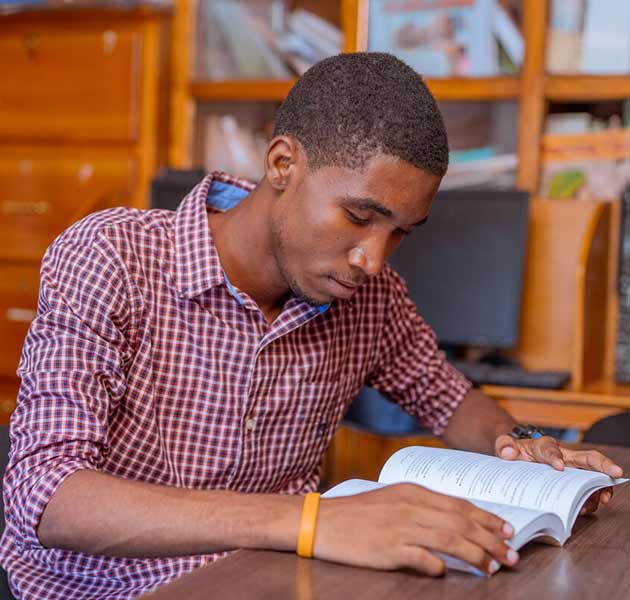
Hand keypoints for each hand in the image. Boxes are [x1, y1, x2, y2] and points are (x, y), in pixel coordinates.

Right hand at [313, 483, 518, 575]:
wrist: (322, 521)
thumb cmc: (358, 512)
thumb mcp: (391, 499)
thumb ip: (421, 508)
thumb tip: (452, 525)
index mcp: (412, 491)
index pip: (459, 505)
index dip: (487, 519)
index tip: (507, 531)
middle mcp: (410, 506)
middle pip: (461, 523)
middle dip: (491, 541)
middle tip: (511, 556)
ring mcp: (400, 527)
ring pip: (450, 540)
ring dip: (476, 556)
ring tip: (492, 568)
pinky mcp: (388, 549)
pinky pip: (422, 558)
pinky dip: (439, 565)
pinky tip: (446, 572)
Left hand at [495, 434, 622, 513]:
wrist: (518, 458)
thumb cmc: (515, 452)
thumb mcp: (505, 445)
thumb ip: (504, 445)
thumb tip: (507, 452)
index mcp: (543, 446)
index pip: (549, 449)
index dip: (554, 457)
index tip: (559, 466)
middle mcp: (563, 456)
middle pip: (586, 457)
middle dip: (603, 464)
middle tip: (615, 472)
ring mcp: (572, 471)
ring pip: (591, 476)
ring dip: (599, 487)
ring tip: (600, 499)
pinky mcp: (574, 484)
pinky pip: (586, 491)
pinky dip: (590, 500)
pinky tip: (587, 508)